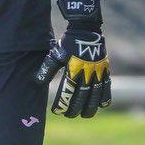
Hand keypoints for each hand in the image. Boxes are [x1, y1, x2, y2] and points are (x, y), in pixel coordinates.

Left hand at [35, 0, 111, 117]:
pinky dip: (105, 96)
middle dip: (75, 108)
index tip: (56, 111)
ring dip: (91, 107)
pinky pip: (107, 86)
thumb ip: (48, 69)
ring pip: (96, 94)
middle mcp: (86, 72)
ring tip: (85, 115)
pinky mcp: (105, 69)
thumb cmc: (68, 42)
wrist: (86, 29)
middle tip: (69, 115)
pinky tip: (103, 105)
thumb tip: (38, 83)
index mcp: (73, 69)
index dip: (62, 102)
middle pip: (82, 96)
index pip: (67, 91)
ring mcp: (97, 72)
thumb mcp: (56, 54)